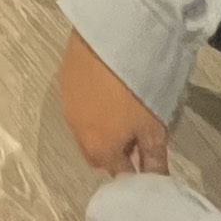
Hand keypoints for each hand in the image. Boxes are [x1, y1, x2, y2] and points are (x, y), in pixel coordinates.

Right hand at [58, 31, 170, 175]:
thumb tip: (156, 182)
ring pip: (84, 126)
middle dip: (113, 150)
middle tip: (134, 133)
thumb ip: (154, 159)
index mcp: (99, 148)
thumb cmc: (139, 89)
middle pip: (96, 152)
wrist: (113, 38)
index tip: (145, 157)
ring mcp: (67, 102)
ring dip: (100, 125)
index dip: (134, 169)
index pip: (117, 173)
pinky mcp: (64, 76)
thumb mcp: (154, 127)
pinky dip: (91, 102)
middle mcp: (76, 130)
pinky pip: (78, 100)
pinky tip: (106, 86)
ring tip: (120, 107)